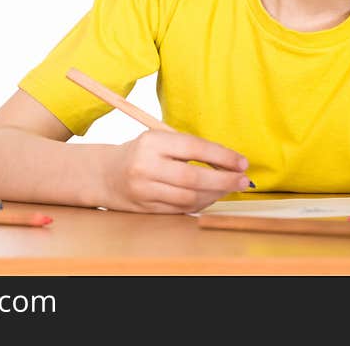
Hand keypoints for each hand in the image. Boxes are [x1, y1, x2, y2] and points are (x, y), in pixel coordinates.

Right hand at [102, 129, 250, 213]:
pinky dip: (200, 204)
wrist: (106, 174)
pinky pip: (181, 209)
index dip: (222, 156)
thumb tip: (230, 162)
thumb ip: (189, 148)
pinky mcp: (146, 208)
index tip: (242, 162)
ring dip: (214, 195)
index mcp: (152, 142)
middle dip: (224, 180)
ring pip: (189, 197)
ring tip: (227, 188)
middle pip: (193, 178)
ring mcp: (144, 190)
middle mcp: (146, 166)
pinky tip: (209, 196)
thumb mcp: (159, 140)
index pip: (194, 148)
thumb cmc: (142, 153)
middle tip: (243, 180)